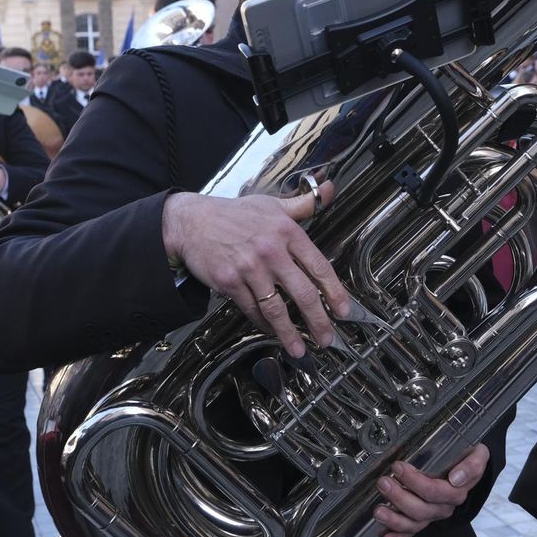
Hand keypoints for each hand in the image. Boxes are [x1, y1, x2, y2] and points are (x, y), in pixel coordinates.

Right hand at [162, 184, 348, 358]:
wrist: (192, 221)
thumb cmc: (234, 214)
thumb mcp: (272, 204)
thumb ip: (303, 203)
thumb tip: (330, 189)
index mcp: (286, 231)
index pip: (319, 266)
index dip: (334, 291)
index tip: (344, 310)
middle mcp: (271, 250)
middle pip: (302, 292)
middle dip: (318, 320)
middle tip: (327, 338)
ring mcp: (249, 268)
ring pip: (276, 308)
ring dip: (290, 332)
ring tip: (300, 348)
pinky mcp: (230, 282)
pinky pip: (252, 309)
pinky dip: (263, 323)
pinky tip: (272, 331)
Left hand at [374, 444, 489, 536]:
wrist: (469, 468)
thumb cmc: (469, 458)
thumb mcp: (478, 456)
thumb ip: (472, 466)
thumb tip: (456, 478)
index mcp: (456, 492)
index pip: (434, 492)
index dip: (415, 482)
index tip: (398, 467)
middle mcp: (444, 507)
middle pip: (420, 509)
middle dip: (399, 497)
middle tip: (383, 483)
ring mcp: (432, 515)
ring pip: (413, 523)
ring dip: (394, 520)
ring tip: (378, 510)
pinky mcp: (423, 519)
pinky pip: (411, 532)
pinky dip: (397, 536)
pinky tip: (384, 536)